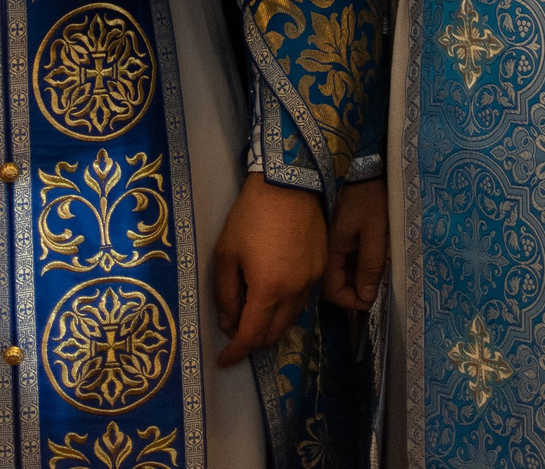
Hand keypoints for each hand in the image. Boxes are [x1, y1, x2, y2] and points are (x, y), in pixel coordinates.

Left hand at [212, 175, 325, 365]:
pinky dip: (285, 310)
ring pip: (291, 320)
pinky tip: (272, 298)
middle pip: (275, 334)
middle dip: (254, 343)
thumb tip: (229, 323)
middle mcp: (295, 292)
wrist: (290, 184)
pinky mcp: (320, 268)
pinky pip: (301, 301)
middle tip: (235, 339)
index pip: (252, 335)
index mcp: (270, 290)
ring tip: (251, 319)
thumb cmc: (251, 216)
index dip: (237, 352)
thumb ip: (226, 294)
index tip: (224, 361)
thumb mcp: (226, 254)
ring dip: (271, 327)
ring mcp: (311, 281)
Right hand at [322, 179, 387, 312]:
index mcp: (330, 250)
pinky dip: (354, 265)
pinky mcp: (334, 237)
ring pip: (338, 274)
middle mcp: (323, 250)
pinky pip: (340, 260)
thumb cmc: (369, 198)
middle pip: (333, 285)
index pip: (332, 292)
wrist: (361, 168)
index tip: (370, 299)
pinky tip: (368, 258)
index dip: (351, 301)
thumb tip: (366, 298)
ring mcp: (328, 244)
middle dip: (354, 291)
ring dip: (355, 279)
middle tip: (376, 286)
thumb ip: (370, 266)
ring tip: (375, 272)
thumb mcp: (375, 232)